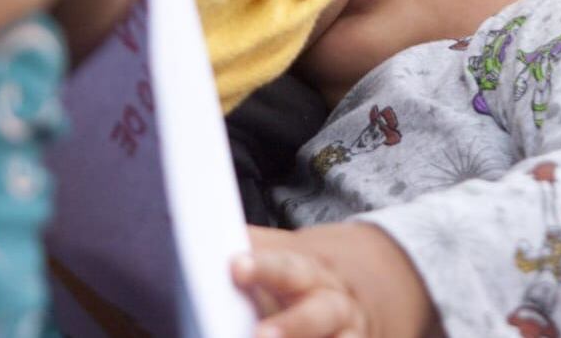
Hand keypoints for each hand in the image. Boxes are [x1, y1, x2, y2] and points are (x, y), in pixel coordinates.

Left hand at [240, 224, 438, 337]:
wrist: (359, 293)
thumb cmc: (300, 277)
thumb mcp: (281, 253)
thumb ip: (250, 247)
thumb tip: (200, 233)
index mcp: (312, 271)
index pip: (287, 266)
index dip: (263, 268)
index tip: (235, 267)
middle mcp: (337, 305)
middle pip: (319, 313)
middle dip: (291, 326)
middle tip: (259, 335)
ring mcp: (350, 337)